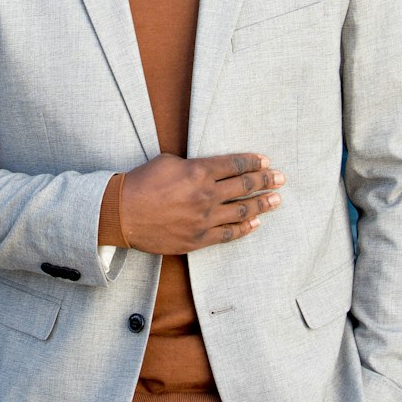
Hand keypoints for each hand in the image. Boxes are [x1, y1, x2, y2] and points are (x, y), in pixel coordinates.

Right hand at [119, 152, 283, 255]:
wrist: (121, 213)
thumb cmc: (141, 183)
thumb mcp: (168, 162)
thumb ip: (193, 164)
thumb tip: (211, 168)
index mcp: (198, 172)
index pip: (234, 165)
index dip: (253, 163)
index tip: (266, 162)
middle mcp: (205, 195)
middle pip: (244, 186)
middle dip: (265, 181)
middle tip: (281, 179)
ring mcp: (203, 219)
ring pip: (241, 211)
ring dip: (261, 204)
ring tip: (276, 200)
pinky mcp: (197, 239)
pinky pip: (227, 234)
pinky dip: (244, 228)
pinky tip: (255, 223)